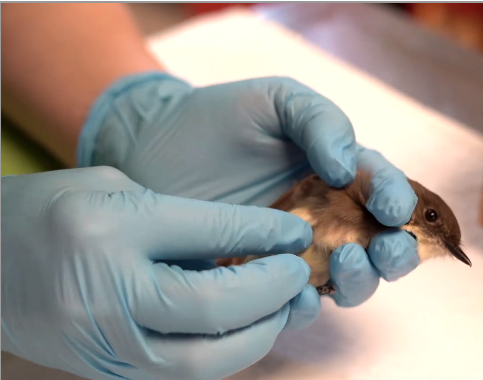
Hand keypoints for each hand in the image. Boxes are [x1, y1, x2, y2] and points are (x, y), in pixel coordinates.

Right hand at [1, 167, 317, 379]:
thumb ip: (177, 221)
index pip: (211, 232)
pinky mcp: (105, 371)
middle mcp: (107, 292)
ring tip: (284, 310)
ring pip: (205, 360)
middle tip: (298, 274)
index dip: (264, 231)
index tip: (295, 232)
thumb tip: (241, 247)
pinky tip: (245, 334)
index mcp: (109, 228)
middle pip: (215, 306)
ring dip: (257, 336)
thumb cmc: (49, 210)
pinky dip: (223, 356)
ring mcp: (105, 343)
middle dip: (271, 291)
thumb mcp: (113, 190)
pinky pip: (180, 374)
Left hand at [79, 73, 419, 306]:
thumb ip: (321, 120)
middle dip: (393, 252)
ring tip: (344, 261)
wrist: (156, 149)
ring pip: (347, 280)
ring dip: (360, 281)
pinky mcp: (260, 276)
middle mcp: (324, 215)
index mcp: (336, 171)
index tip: (390, 208)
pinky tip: (301, 295)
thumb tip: (348, 170)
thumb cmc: (217, 119)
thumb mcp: (276, 100)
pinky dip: (307, 306)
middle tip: (382, 248)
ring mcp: (294, 249)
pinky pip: (294, 302)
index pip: (383, 190)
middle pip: (378, 244)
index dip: (397, 200)